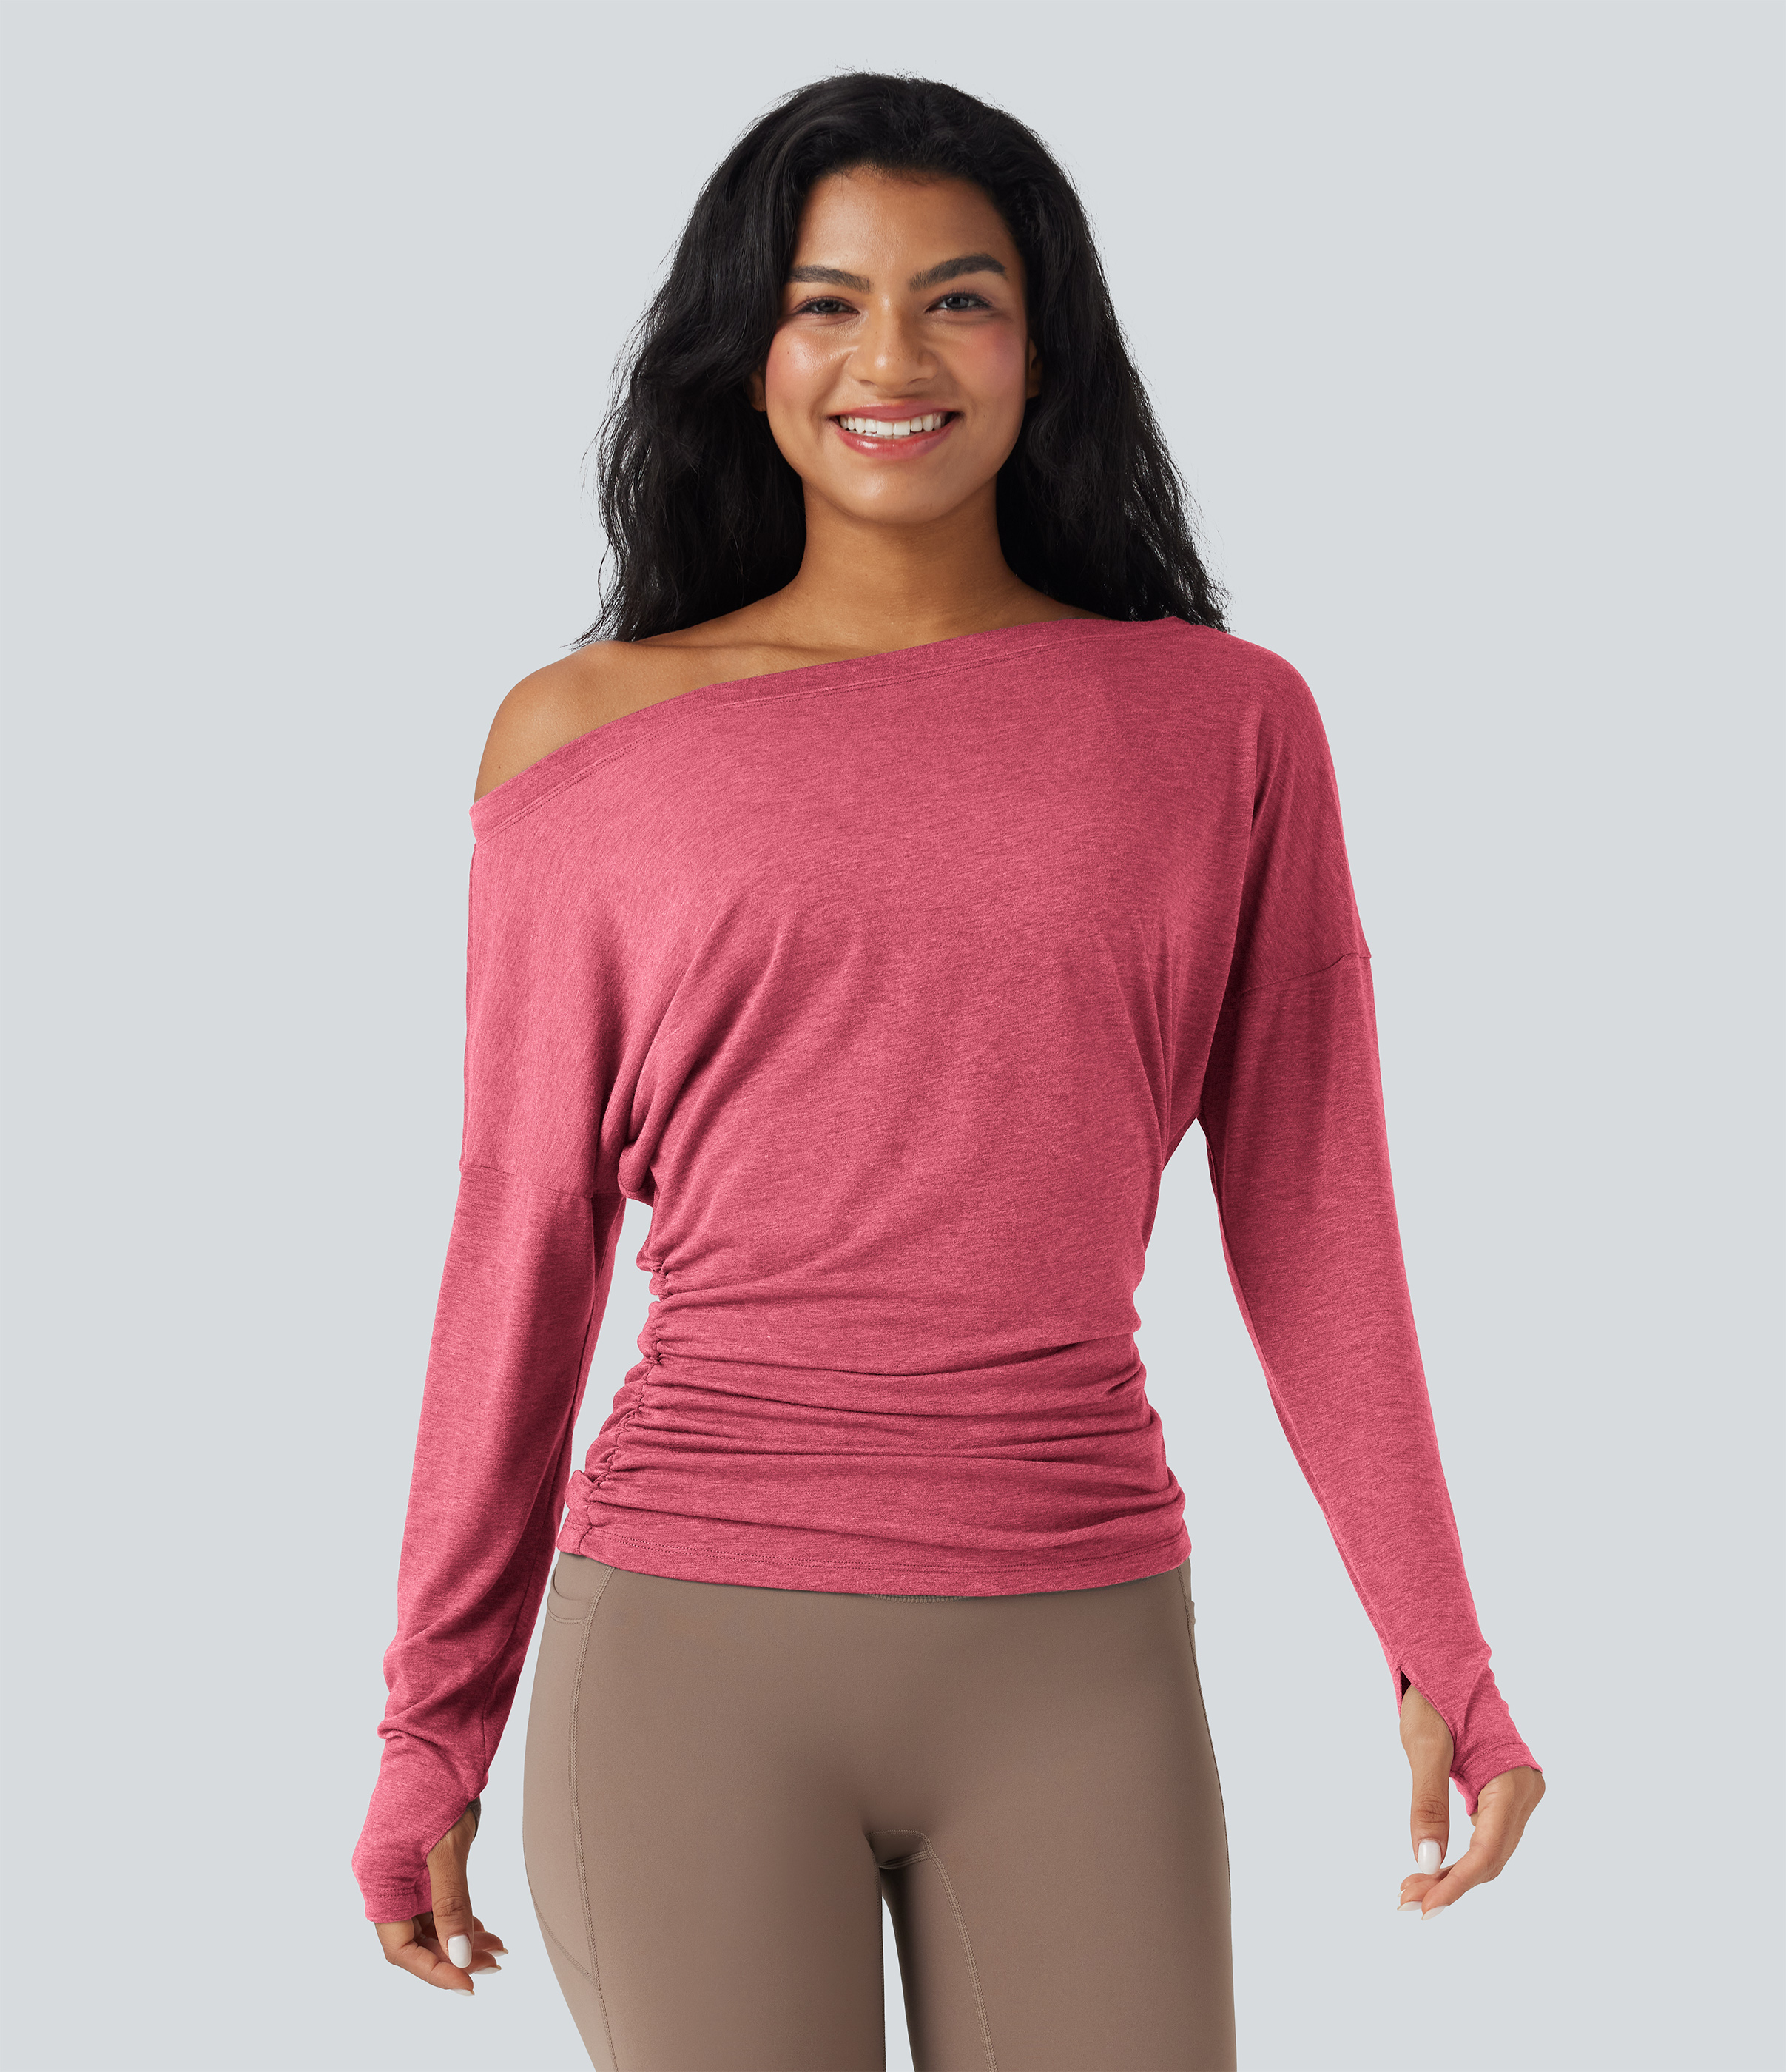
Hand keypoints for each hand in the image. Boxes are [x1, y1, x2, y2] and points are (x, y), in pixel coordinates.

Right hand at [372, 1797, 508, 1992]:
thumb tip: (461, 1957)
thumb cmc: (437, 1782)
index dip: (433, 1970)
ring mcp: (400, 1866)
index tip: (470, 1984)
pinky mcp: (417, 1855)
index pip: (400, 1947)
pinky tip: (483, 1925)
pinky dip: (458, 1914)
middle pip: (414, 1937)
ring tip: (498, 1949)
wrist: (437, 1733)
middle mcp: (383, 1877)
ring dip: (460, 1937)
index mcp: (379, 1878)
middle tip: (495, 1964)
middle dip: (453, 1956)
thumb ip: (452, 1903)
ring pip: (428, 1919)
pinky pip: (434, 1898)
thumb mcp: (448, 1848)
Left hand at [1396, 1685, 1544, 1918]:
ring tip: (1411, 1889)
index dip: (1457, 1883)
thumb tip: (1426, 1861)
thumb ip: (1428, 1803)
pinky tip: (1430, 1868)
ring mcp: (1516, 1795)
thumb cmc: (1433, 1694)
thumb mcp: (1424, 1747)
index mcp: (1514, 1781)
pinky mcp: (1501, 1795)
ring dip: (1452, 1875)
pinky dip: (1458, 1857)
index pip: (1489, 1850)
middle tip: (1406, 1901)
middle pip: (1491, 1857)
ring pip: (1489, 1852)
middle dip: (1450, 1883)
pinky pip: (1485, 1837)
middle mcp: (1524, 1792)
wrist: (1442, 1661)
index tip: (1424, 1906)